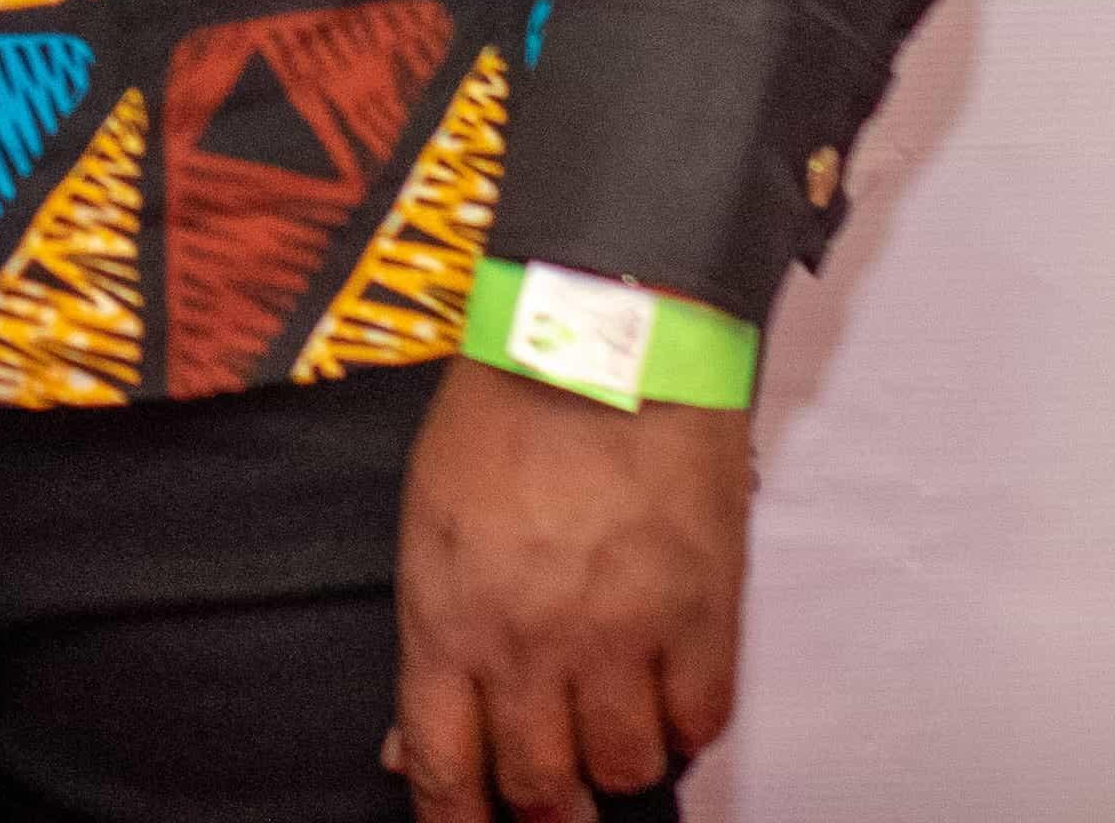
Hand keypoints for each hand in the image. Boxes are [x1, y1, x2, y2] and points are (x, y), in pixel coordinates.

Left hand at [390, 359, 750, 819]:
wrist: (600, 338)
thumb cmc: (503, 415)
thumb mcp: (428, 522)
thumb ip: (431, 638)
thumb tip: (411, 743)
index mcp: (449, 619)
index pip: (444, 769)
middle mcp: (531, 645)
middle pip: (540, 787)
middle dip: (544, 805)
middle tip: (554, 794)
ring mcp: (621, 636)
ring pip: (625, 769)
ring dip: (617, 764)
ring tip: (613, 729)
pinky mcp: (702, 616)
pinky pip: (701, 721)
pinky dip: (685, 724)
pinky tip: (670, 695)